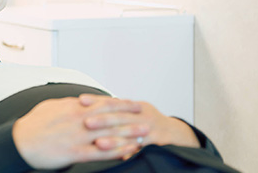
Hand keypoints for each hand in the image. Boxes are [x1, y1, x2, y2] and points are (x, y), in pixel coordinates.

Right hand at [11, 96, 144, 169]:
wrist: (20, 141)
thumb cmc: (33, 124)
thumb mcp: (51, 106)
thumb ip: (69, 104)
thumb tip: (80, 101)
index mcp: (73, 107)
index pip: (102, 103)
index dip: (120, 103)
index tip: (132, 103)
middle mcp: (79, 120)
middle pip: (110, 117)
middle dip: (130, 117)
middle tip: (146, 116)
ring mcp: (78, 136)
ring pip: (109, 134)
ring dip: (128, 134)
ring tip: (143, 135)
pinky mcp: (75, 152)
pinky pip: (100, 153)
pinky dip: (116, 152)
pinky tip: (127, 152)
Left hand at [79, 95, 199, 152]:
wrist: (176, 133)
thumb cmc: (150, 121)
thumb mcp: (135, 111)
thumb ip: (115, 110)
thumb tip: (92, 104)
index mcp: (134, 106)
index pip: (112, 101)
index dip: (97, 100)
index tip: (81, 100)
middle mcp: (142, 115)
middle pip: (120, 116)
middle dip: (103, 119)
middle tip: (87, 122)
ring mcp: (150, 129)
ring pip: (130, 134)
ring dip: (114, 140)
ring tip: (99, 143)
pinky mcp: (158, 143)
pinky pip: (143, 149)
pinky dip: (132, 153)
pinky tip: (121, 157)